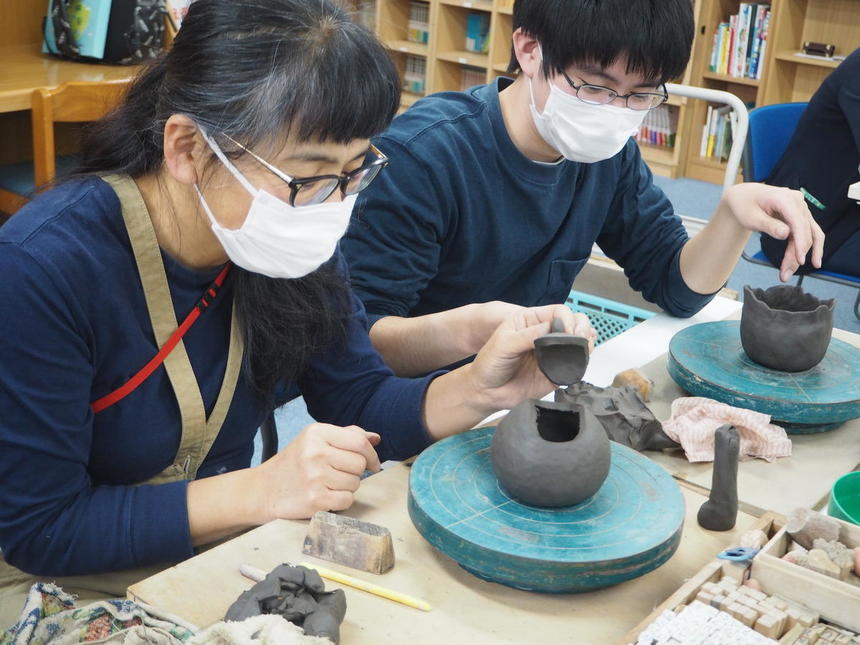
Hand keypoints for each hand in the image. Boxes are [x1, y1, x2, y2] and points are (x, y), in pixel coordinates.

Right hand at [255, 423, 380, 521]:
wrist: (263, 490)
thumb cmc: (294, 463)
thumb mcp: (314, 440)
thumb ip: (346, 436)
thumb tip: (375, 438)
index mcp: (316, 433)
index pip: (359, 441)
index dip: (371, 454)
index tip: (372, 463)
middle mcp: (315, 452)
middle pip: (359, 464)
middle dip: (355, 472)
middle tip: (337, 474)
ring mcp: (315, 476)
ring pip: (355, 483)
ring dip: (347, 487)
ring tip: (327, 484)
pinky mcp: (315, 499)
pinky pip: (347, 500)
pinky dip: (341, 501)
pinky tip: (326, 496)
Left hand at [466, 304, 589, 411]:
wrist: (487, 392)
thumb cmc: (490, 364)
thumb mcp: (503, 344)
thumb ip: (527, 336)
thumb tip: (552, 327)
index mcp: (530, 321)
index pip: (557, 311)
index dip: (567, 318)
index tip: (567, 330)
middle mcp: (544, 334)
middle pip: (573, 323)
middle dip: (582, 327)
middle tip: (581, 338)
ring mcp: (552, 353)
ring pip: (578, 342)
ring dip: (586, 342)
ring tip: (584, 348)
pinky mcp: (556, 371)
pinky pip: (575, 364)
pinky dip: (582, 361)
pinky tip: (581, 360)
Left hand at [721, 183, 824, 281]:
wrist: (743, 196)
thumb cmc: (744, 204)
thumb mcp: (751, 217)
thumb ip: (768, 225)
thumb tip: (786, 233)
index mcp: (785, 199)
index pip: (799, 223)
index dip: (801, 243)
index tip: (799, 260)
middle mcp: (797, 201)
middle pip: (804, 231)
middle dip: (796, 255)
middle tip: (785, 274)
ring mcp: (800, 208)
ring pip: (809, 234)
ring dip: (801, 254)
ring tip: (788, 272)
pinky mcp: (799, 215)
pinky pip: (806, 232)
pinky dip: (804, 247)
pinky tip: (804, 261)